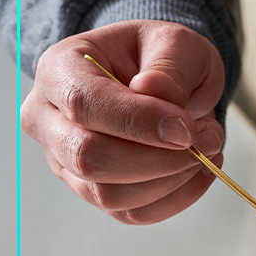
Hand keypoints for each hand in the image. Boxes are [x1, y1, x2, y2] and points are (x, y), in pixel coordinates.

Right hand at [21, 20, 225, 223]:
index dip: (138, 122)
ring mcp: (66, 162)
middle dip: (157, 159)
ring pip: (110, 195)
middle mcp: (49, 120)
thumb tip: (155, 93)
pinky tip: (199, 170)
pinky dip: (176, 197)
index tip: (186, 129)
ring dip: (171, 179)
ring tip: (207, 148)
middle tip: (206, 140)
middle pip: (88, 158)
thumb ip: (169, 65)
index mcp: (59, 69)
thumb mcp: (175, 42)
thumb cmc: (161, 58)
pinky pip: (133, 213)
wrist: (162, 82)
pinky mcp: (94, 192)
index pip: (84, 104)